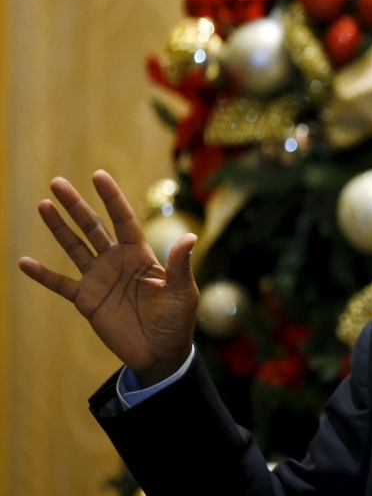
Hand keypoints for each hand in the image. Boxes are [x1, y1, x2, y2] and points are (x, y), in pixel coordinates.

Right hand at [18, 170, 198, 385]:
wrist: (161, 353)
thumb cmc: (177, 320)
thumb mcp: (183, 292)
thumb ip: (180, 265)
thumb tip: (190, 237)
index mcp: (141, 255)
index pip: (123, 219)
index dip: (111, 198)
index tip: (98, 175)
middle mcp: (117, 261)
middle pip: (93, 226)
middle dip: (76, 205)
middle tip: (57, 182)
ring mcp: (100, 279)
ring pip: (75, 247)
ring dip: (59, 228)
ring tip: (44, 205)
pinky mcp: (86, 300)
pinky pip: (60, 284)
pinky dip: (42, 275)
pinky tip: (24, 262)